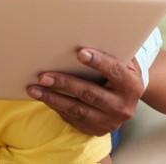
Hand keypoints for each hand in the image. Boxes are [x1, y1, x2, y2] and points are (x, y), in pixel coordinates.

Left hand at [26, 48, 143, 136]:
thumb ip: (110, 52)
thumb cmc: (121, 71)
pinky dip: (57, 108)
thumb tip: (85, 34)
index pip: (114, 71)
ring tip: (34, 89)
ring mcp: (110, 121)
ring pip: (77, 110)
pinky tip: (44, 97)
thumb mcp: (123, 61)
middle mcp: (123, 106)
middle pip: (90, 93)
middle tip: (43, 76)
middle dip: (64, 84)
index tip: (80, 53)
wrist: (129, 99)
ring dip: (53, 99)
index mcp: (131, 85)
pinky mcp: (98, 130)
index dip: (98, 62)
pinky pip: (74, 119)